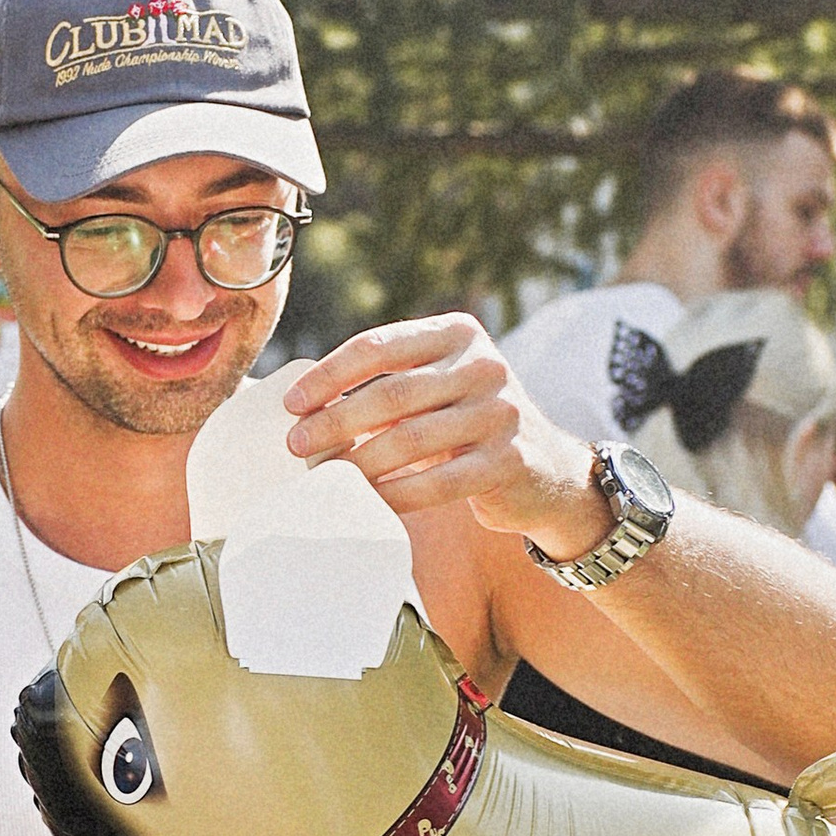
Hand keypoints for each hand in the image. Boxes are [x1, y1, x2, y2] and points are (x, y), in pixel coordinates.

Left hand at [285, 316, 607, 559]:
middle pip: (392, 393)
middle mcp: (484, 365)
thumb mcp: (436, 386)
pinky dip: (395, 494)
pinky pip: (438, 482)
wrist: (545, 468)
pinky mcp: (508, 461)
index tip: (291, 404)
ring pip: (411, 439)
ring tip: (325, 477)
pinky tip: (367, 502)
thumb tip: (303, 406)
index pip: (379, 346)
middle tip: (296, 445)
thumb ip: (387, 382)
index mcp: (457, 333)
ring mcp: (501, 412)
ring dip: (359, 462)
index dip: (329, 375)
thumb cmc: (465, 424)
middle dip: (335, 420)